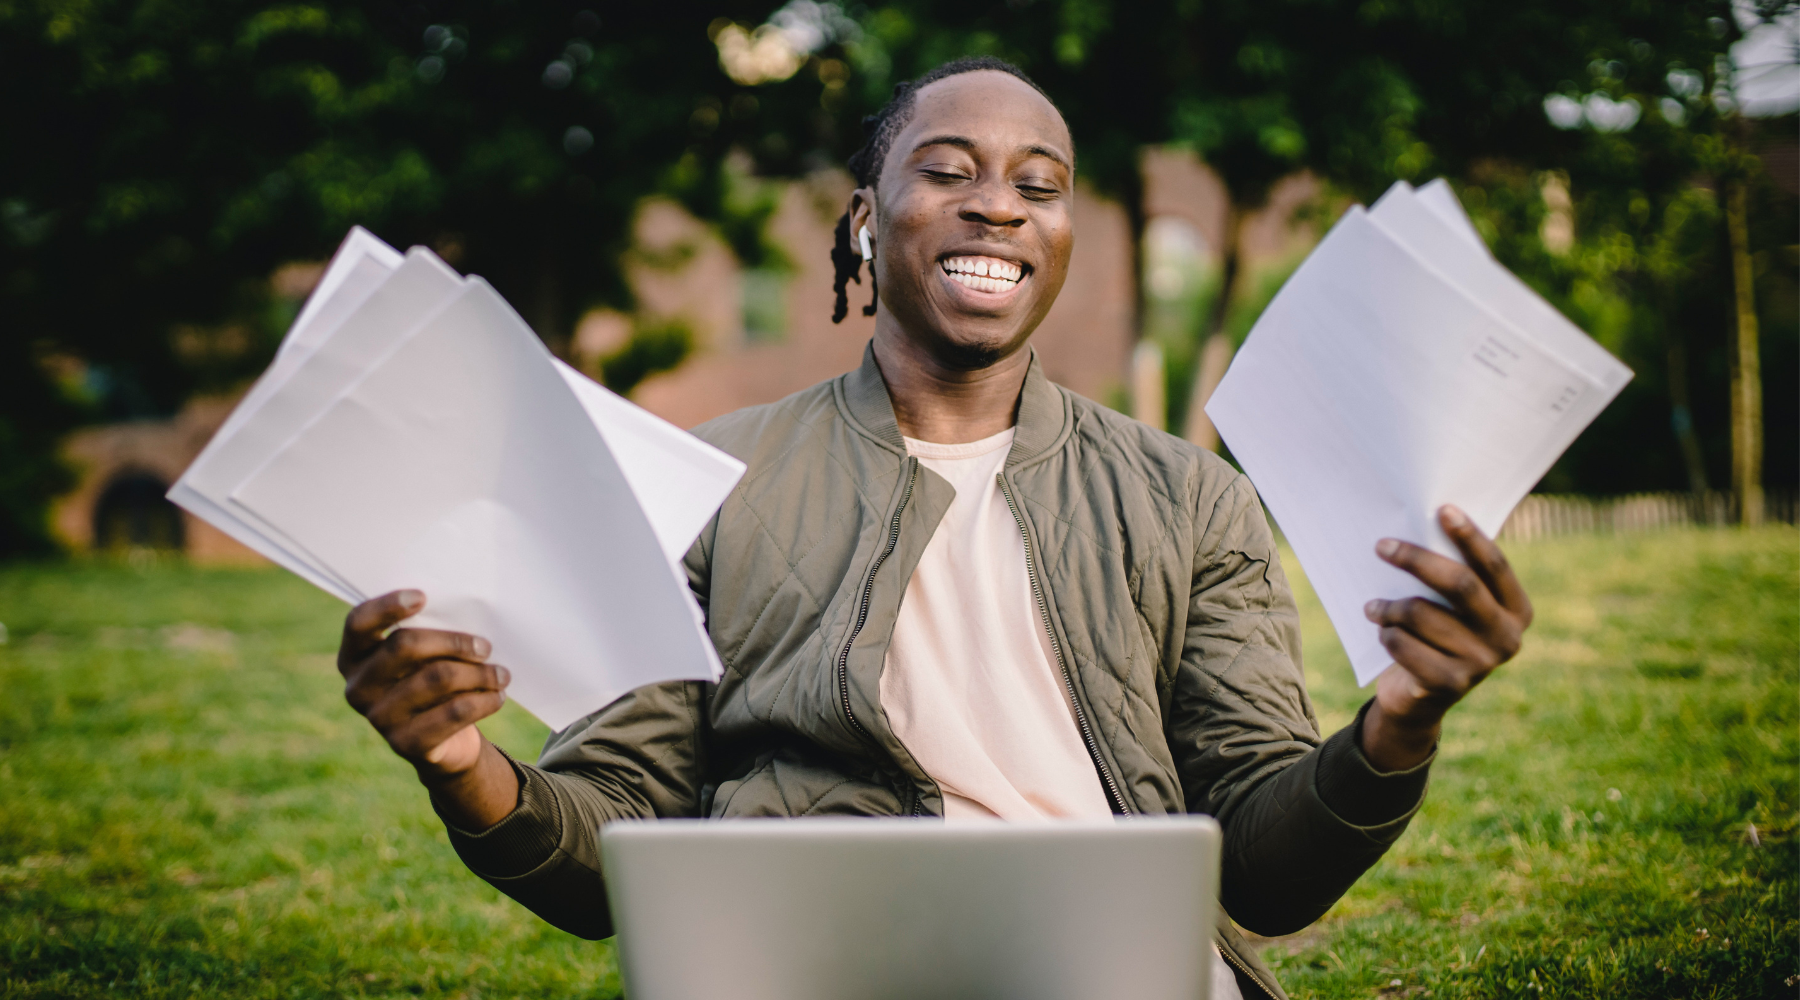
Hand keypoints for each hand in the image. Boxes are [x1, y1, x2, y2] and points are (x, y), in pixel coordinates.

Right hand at [338, 589, 508, 780]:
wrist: (441, 743)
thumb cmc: (431, 680)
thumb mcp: (423, 657)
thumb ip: (427, 634)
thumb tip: (465, 613)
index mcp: (353, 657)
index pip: (358, 623)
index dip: (387, 607)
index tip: (422, 597)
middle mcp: (358, 688)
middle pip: (405, 646)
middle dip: (454, 642)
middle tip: (486, 647)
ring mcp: (379, 718)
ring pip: (438, 678)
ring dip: (480, 673)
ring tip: (501, 674)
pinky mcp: (405, 744)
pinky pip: (454, 712)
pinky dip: (484, 700)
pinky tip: (498, 696)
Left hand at [1359, 505, 1532, 770]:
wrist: (1419, 698)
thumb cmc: (1436, 634)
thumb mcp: (1452, 606)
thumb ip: (1455, 573)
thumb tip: (1426, 518)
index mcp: (1517, 610)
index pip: (1494, 564)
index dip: (1469, 535)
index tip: (1442, 509)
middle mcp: (1508, 638)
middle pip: (1460, 585)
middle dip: (1416, 560)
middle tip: (1382, 546)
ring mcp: (1482, 665)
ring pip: (1422, 614)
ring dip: (1388, 606)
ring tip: (1373, 607)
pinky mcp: (1450, 685)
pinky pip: (1404, 644)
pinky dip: (1386, 634)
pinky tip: (1384, 634)